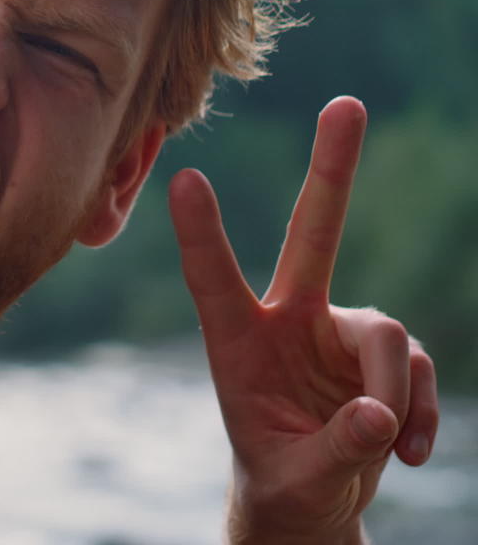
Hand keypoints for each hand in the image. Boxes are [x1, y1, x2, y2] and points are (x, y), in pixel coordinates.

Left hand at [169, 96, 438, 543]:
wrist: (309, 500)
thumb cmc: (282, 479)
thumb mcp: (295, 477)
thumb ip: (335, 450)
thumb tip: (377, 414)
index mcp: (237, 343)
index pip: (214, 281)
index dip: (201, 234)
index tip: (184, 180)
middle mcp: (288, 321)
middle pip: (313, 234)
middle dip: (333, 170)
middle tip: (347, 103)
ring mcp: (337, 331)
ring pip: (388, 335)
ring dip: (397, 394)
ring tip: (386, 445)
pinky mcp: (381, 354)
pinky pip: (416, 370)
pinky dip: (419, 414)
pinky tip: (407, 453)